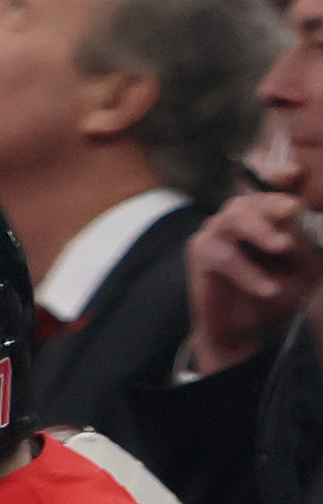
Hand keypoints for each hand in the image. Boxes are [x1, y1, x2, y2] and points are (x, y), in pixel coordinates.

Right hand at [185, 177, 321, 378]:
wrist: (246, 329)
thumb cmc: (276, 293)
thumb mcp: (304, 269)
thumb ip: (303, 245)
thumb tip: (292, 223)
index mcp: (268, 214)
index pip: (274, 186)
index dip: (281, 174)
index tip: (291, 174)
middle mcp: (241, 217)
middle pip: (253, 199)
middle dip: (273, 203)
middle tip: (292, 211)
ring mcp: (217, 231)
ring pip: (234, 217)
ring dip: (260, 230)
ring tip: (283, 247)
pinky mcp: (200, 253)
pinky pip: (224, 256)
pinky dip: (248, 273)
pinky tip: (268, 289)